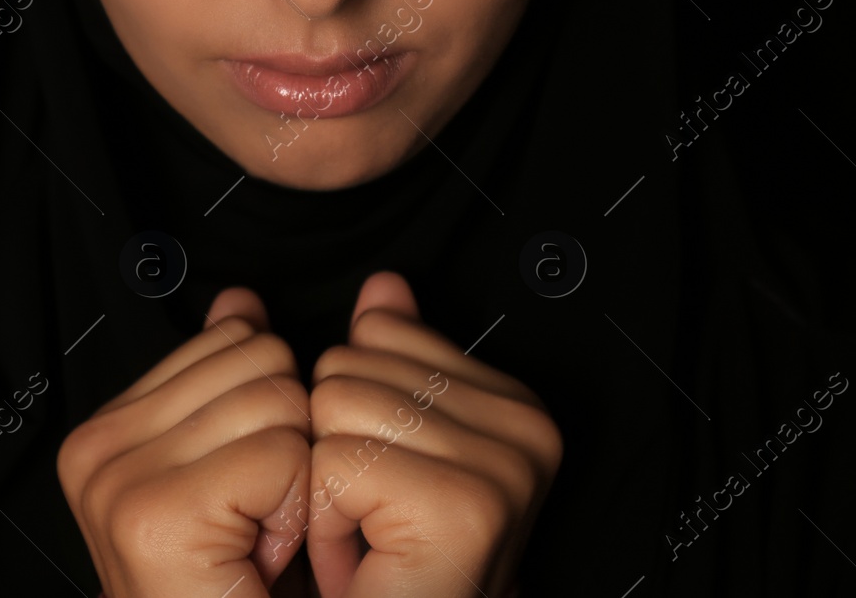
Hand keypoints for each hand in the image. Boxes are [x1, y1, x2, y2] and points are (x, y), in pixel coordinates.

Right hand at [56, 287, 313, 597]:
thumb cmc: (232, 583)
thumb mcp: (233, 458)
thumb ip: (228, 372)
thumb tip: (239, 301)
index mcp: (107, 427)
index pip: (237, 336)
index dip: (268, 412)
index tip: (241, 487)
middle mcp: (96, 448)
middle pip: (263, 360)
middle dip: (286, 439)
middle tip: (252, 516)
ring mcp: (115, 481)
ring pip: (279, 401)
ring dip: (294, 478)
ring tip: (253, 535)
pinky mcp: (152, 513)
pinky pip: (280, 454)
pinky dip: (294, 508)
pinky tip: (258, 555)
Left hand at [304, 272, 561, 597]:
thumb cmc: (390, 571)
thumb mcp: (384, 444)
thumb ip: (390, 357)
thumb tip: (383, 286)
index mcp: (515, 402)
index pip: (376, 333)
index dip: (351, 416)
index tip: (385, 487)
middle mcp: (528, 426)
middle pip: (349, 365)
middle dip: (333, 451)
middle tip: (374, 523)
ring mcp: (507, 464)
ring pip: (336, 408)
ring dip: (327, 491)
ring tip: (371, 544)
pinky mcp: (469, 504)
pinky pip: (338, 464)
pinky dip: (330, 523)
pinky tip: (369, 563)